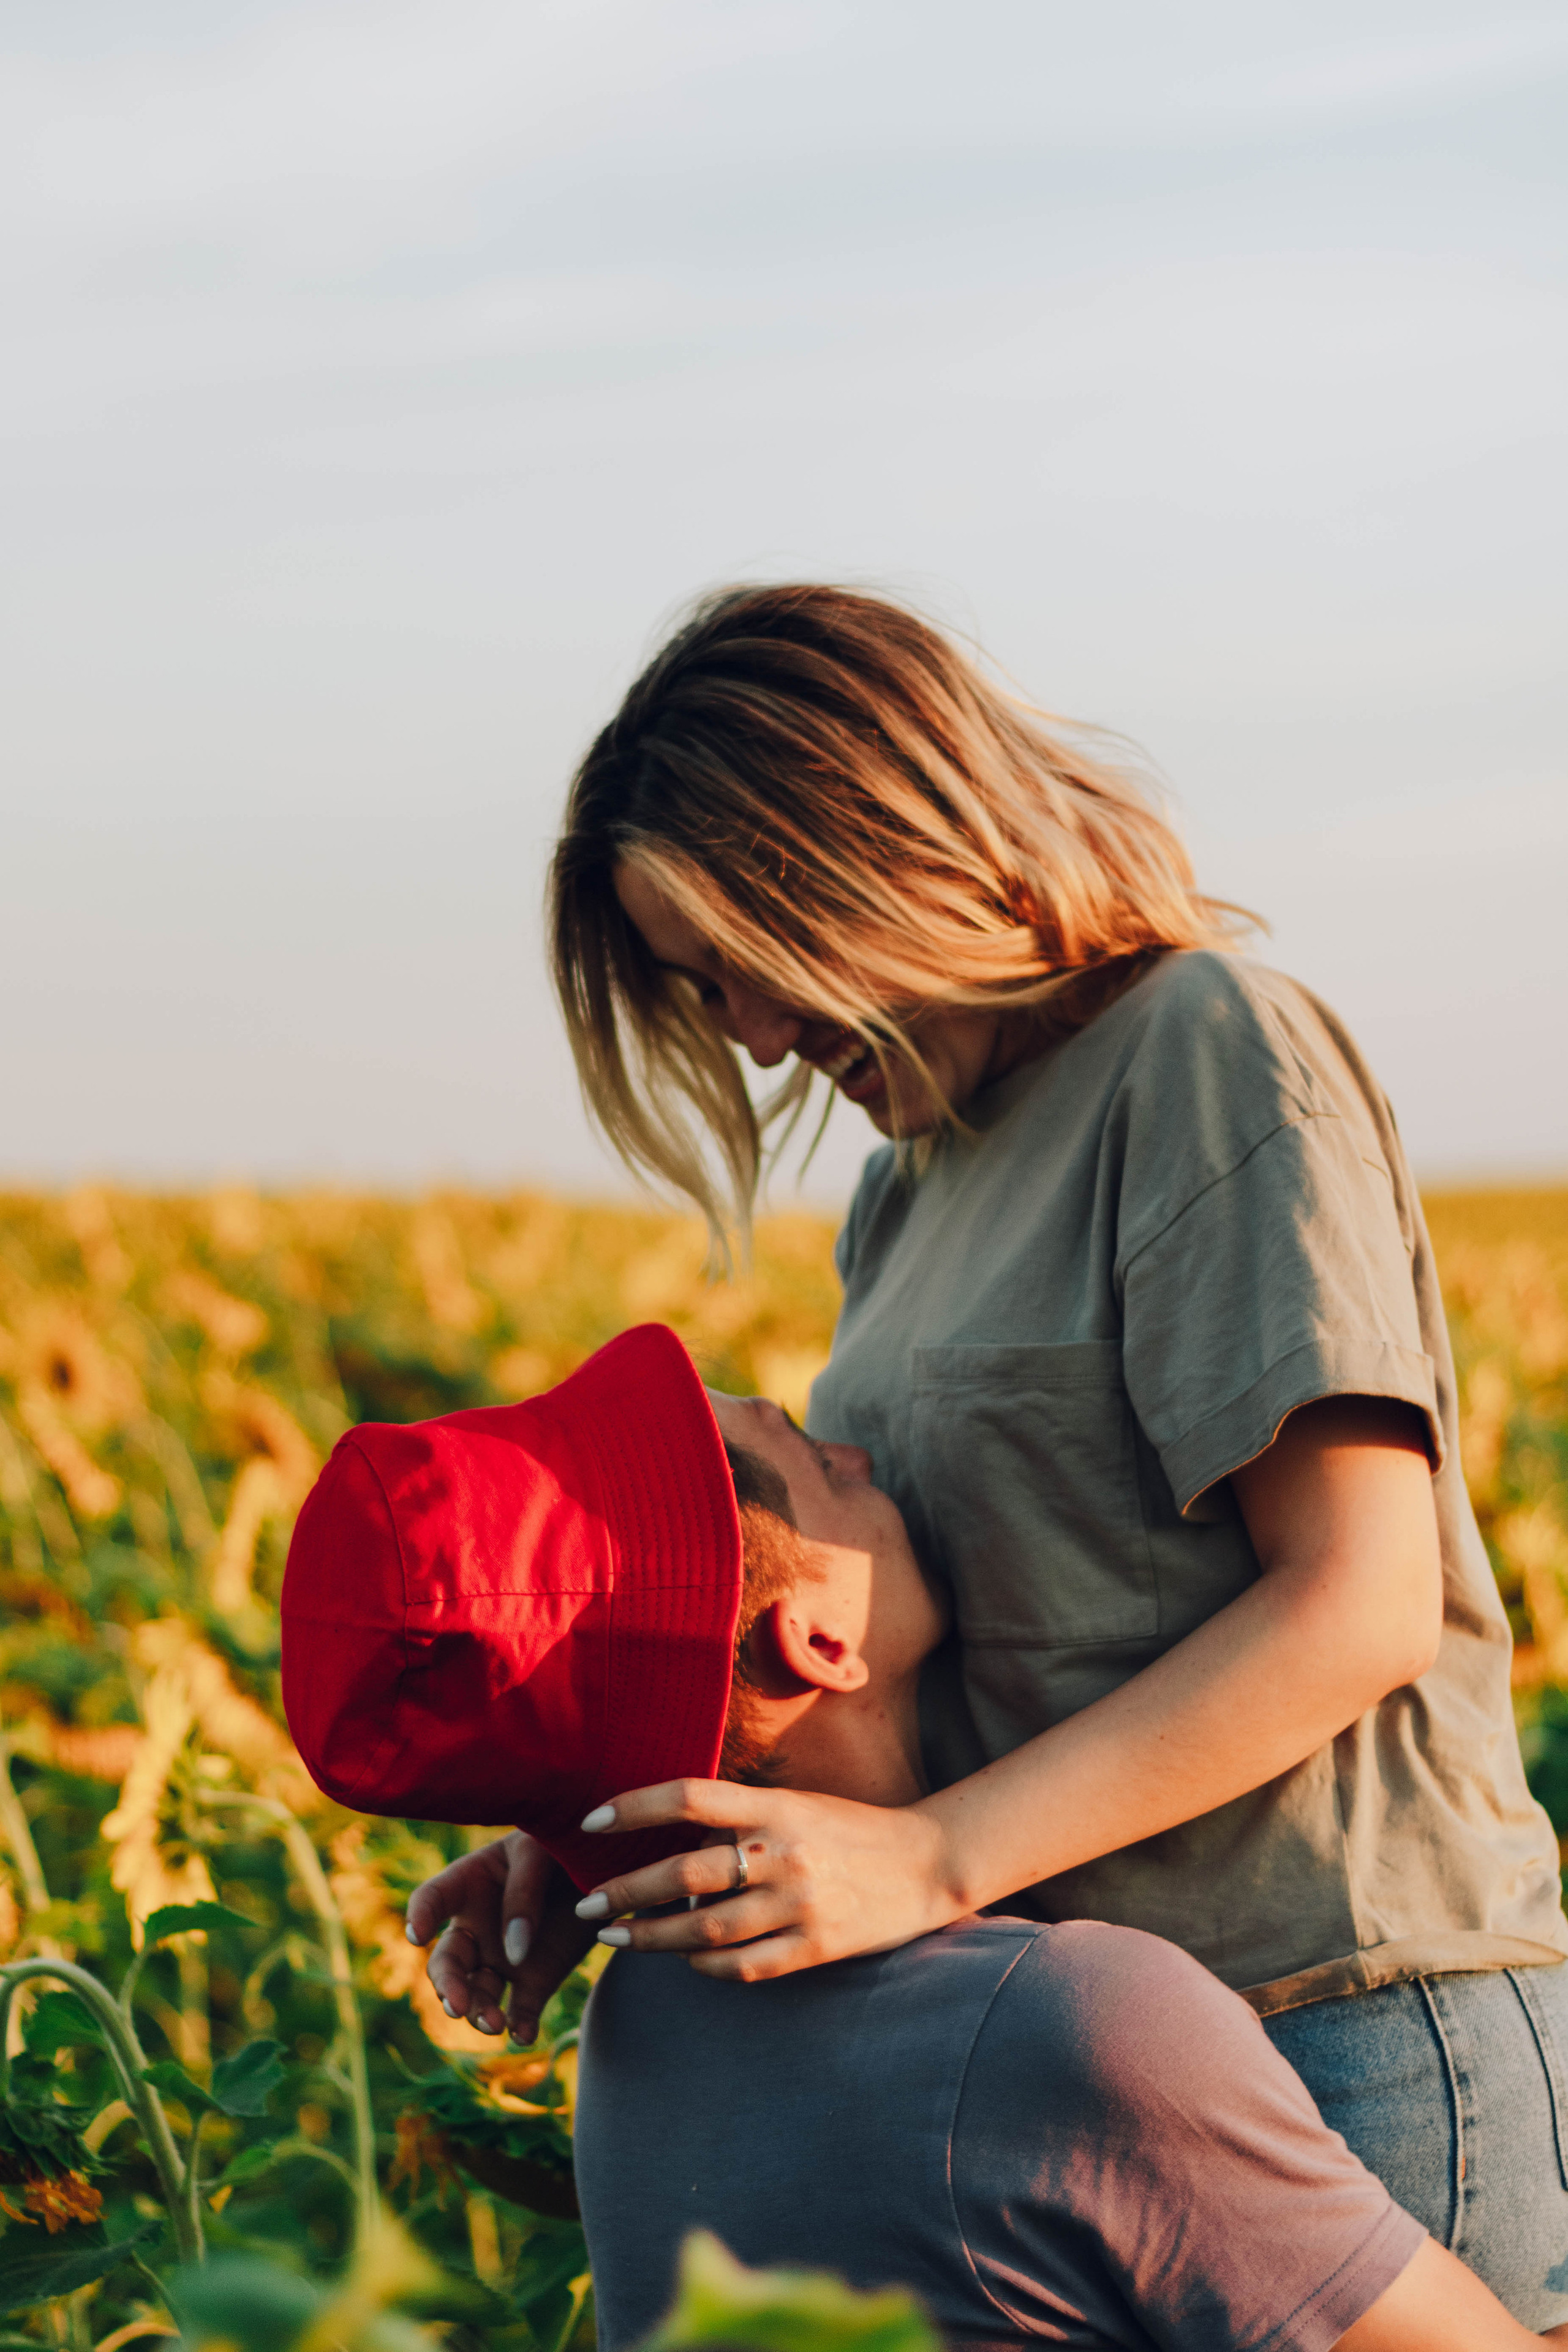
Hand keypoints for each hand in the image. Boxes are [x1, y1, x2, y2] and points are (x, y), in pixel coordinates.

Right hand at [404, 1831, 594, 2040]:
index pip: (432, 1900)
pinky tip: (524, 2034)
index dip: (421, 1916)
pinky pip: (521, 2011)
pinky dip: (520, 2027)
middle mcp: (478, 1928)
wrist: (605, 1862)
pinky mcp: (537, 1980)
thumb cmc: (562, 1844)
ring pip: (478, 1994)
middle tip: (456, 2004)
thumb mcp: (540, 1852)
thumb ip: (522, 1894)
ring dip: (479, 2013)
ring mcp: (504, 1958)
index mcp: (468, 1884)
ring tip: (494, 2023)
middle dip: (448, 1986)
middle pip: (448, 1963)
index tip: (417, 1934)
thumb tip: (514, 1953)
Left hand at [571, 1781, 960, 1980]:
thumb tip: (669, 1846)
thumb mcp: (794, 1805)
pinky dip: (703, 1965)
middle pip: (684, 1874)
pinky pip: (742, 1965)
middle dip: (625, 1892)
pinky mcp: (816, 1948)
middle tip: (584, 1904)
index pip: (688, 1797)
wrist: (928, 1863)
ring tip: (615, 1936)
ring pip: (704, 1930)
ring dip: (650, 1937)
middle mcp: (785, 1854)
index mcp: (776, 1807)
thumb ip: (738, 1821)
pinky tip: (682, 1959)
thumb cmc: (849, 1828)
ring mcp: (800, 1905)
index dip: (633, 1808)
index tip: (590, 1823)